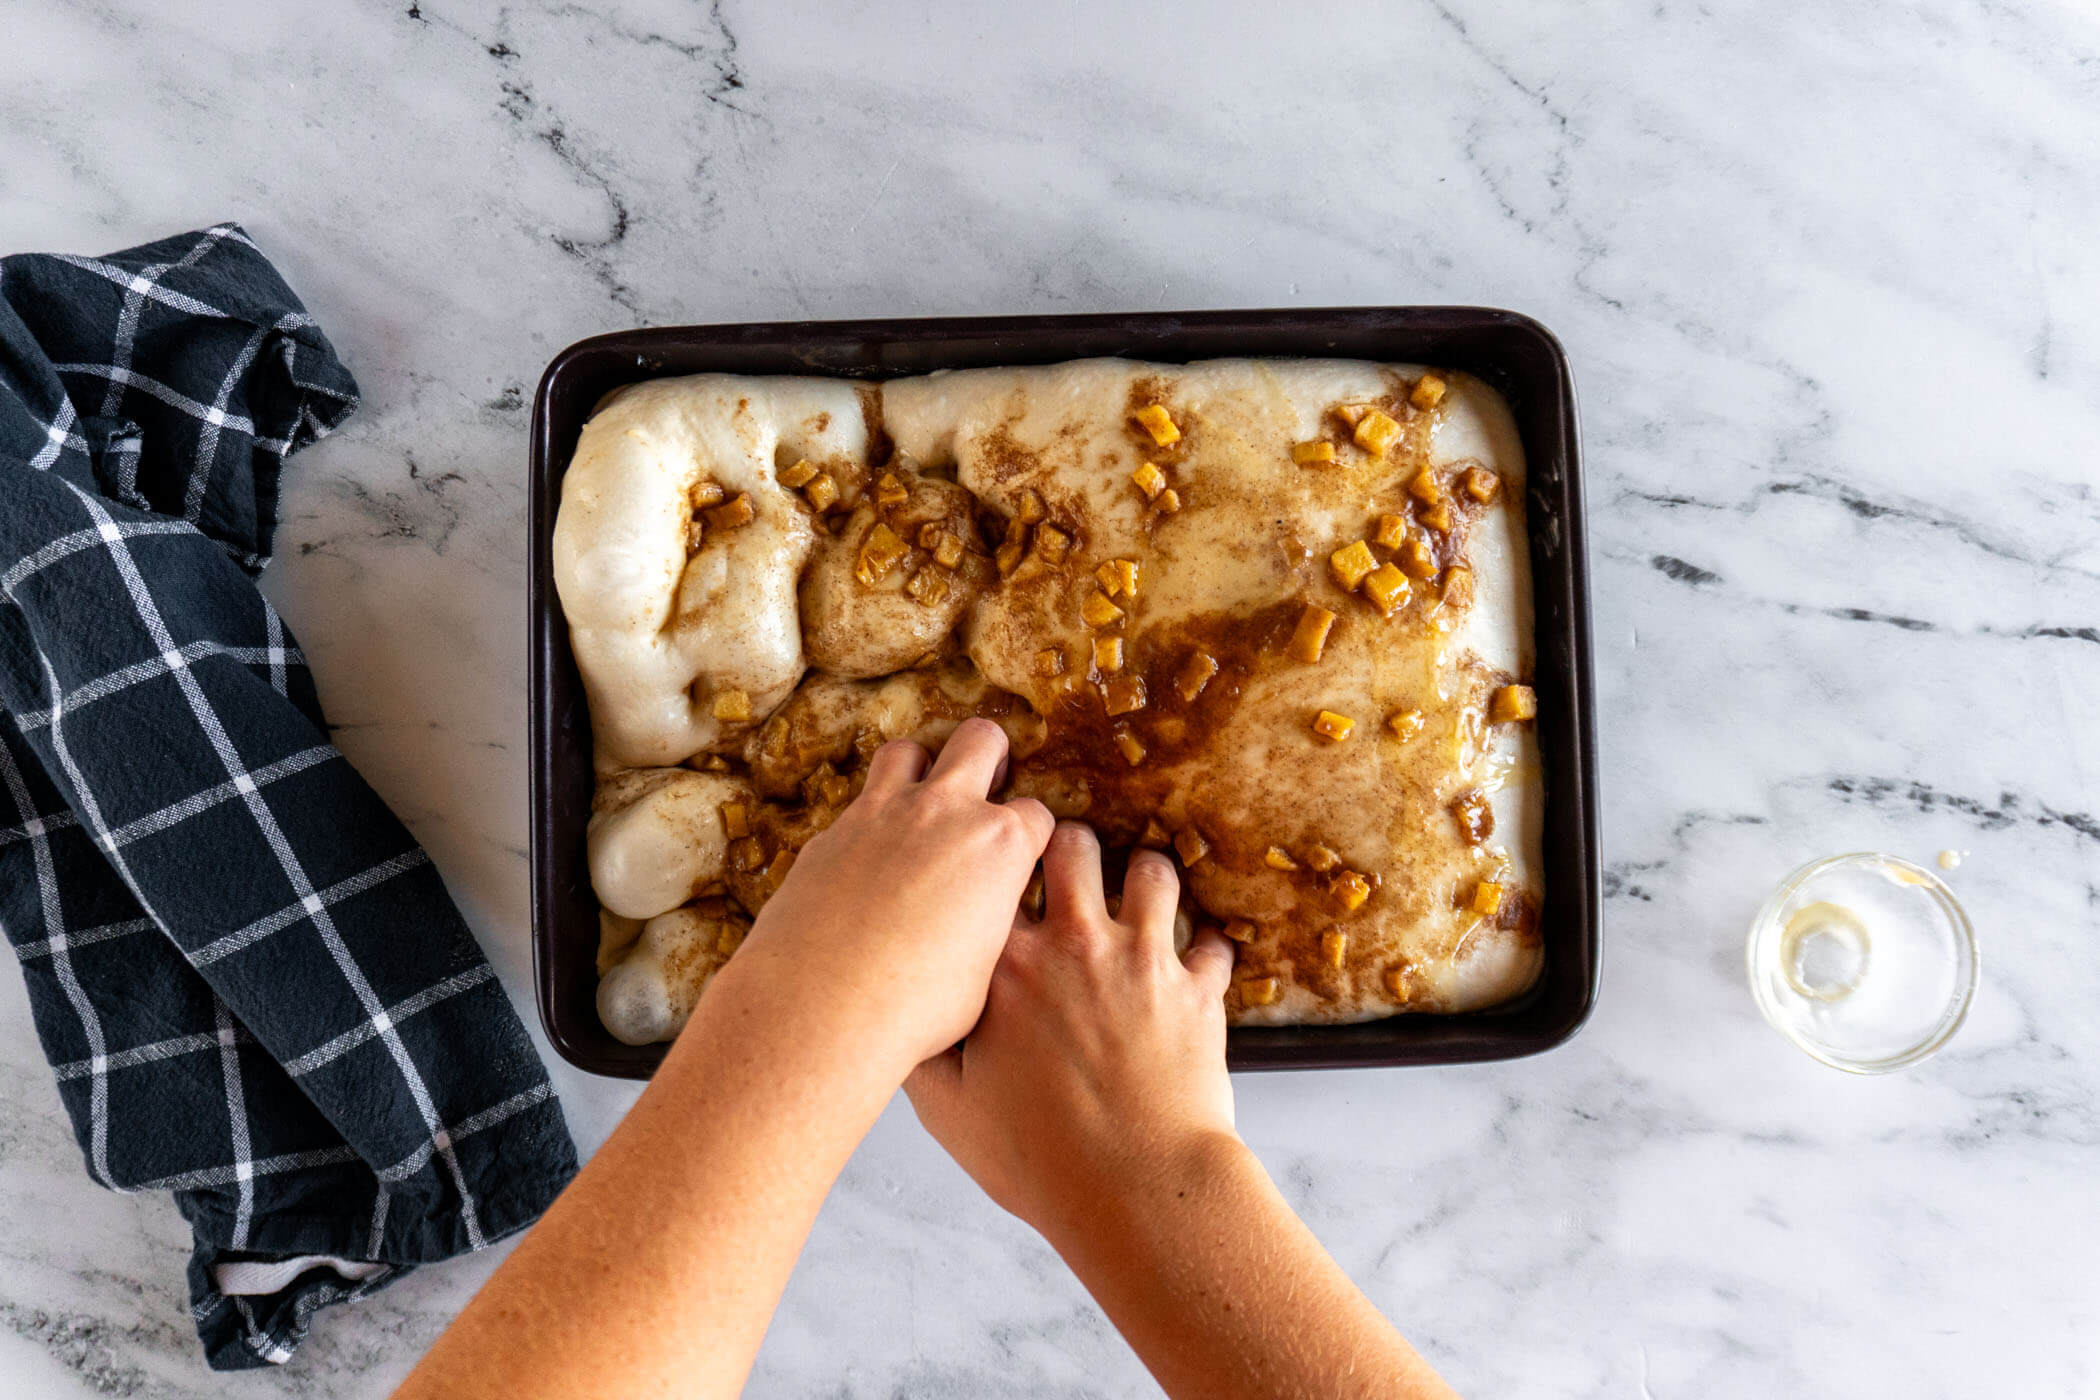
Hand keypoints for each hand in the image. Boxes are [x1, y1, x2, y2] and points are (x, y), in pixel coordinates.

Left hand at [728, 718, 1054, 1073]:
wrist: (822, 1007)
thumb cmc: (915, 1007)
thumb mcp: (983, 971)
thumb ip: (989, 924)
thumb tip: (978, 923)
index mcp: (998, 845)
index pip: (1036, 814)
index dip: (1034, 835)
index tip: (1025, 854)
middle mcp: (944, 811)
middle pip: (980, 740)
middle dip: (991, 755)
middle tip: (986, 786)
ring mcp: (882, 812)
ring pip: (908, 752)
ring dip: (921, 770)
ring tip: (922, 804)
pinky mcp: (832, 831)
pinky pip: (858, 803)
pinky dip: (871, 819)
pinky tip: (869, 857)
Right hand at [904, 822, 1239, 1240]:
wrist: (1134, 1190)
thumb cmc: (1040, 1159)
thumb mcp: (950, 1112)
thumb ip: (921, 1052)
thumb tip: (900, 1022)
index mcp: (1008, 966)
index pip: (995, 876)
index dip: (994, 866)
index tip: (995, 870)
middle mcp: (1076, 944)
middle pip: (1072, 846)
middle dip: (1068, 847)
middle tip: (1067, 868)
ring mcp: (1143, 960)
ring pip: (1152, 872)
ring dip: (1144, 879)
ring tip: (1137, 896)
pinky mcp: (1197, 990)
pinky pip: (1212, 943)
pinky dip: (1206, 948)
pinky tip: (1195, 962)